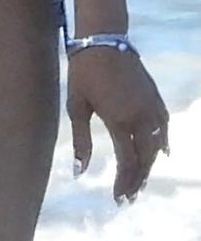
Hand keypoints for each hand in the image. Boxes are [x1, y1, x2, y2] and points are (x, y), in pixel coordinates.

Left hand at [67, 48, 169, 201]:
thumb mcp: (76, 108)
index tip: (117, 199)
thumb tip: (79, 173)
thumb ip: (82, 142)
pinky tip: (162, 153)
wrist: (103, 41)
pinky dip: (163, 143)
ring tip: (140, 182)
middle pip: (145, 158)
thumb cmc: (84, 74)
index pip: (127, 162)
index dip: (123, 183)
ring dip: (149, 165)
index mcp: (120, 121)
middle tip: (128, 198)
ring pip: (157, 145)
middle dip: (137, 180)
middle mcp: (141, 117)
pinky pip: (164, 126)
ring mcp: (152, 107)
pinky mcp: (155, 98)